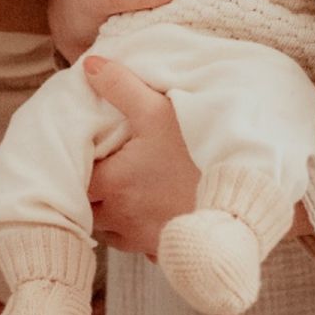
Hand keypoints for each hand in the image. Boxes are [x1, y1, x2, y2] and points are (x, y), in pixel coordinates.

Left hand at [84, 57, 198, 256]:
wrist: (242, 193)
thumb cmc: (197, 151)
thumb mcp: (158, 109)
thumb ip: (120, 86)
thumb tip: (89, 65)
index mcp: (114, 182)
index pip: (72, 178)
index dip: (72, 164)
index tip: (83, 149)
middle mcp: (122, 216)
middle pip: (85, 207)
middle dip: (86, 190)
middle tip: (98, 166)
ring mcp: (142, 237)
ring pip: (108, 230)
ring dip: (108, 213)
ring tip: (121, 188)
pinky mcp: (162, 249)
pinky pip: (135, 245)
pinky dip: (134, 232)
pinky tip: (146, 210)